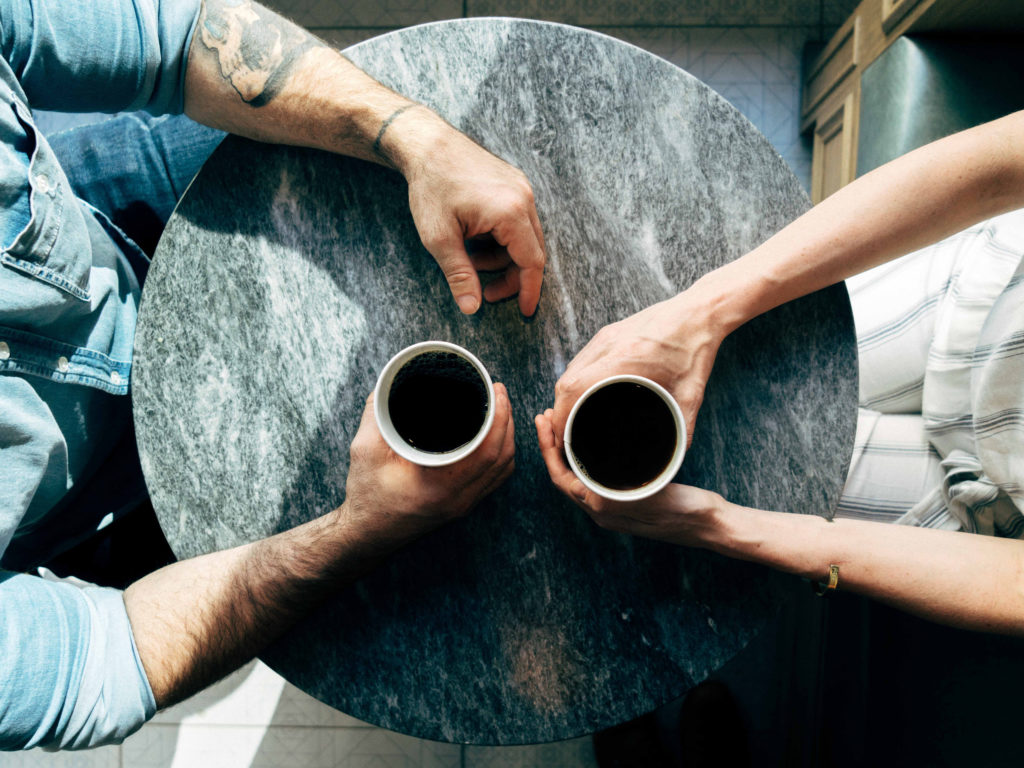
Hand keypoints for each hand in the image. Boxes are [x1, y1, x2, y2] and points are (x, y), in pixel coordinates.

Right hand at [342, 383, 515, 542]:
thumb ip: (377, 414)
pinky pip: (495, 479)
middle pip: (502, 457)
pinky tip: (495, 436)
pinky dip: (501, 454)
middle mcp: (458, 498)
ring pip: (503, 469)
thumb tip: (389, 384)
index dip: (499, 418)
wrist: (366, 534)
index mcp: (439, 485)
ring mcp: (463, 505)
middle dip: (507, 419)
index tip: (496, 390)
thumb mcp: (365, 450)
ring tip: (500, 408)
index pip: (487, 451)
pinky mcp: (463, 505)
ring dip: (507, 436)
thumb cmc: (365, 495)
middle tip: (499, 391)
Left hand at [398, 116, 545, 316]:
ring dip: (503, 257)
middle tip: (486, 292)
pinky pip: (518, 221)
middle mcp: (524, 198)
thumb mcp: (439, 238)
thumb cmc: (431, 186)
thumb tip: (472, 308)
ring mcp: (521, 188)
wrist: (426, 143)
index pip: (532, 262)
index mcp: (511, 212)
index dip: (529, 291)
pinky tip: (477, 240)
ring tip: (471, 260)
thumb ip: (459, 275)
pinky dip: (502, 239)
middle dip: (511, 277)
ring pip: (525, 238)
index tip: (524, 311)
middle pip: (532, 252)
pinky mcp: (513, 184)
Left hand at [534, 410, 719, 545]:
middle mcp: (602, 511)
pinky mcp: (623, 499)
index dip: (548, 448)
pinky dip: (583, 455)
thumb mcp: (653, 497)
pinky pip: (592, 476)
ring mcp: (612, 506)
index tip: (544, 421)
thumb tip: (592, 484)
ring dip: (565, 450)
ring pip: (576, 475)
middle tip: (545, 415)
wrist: (710, 524)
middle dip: (551, 445)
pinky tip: (589, 439)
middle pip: (563, 475)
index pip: (560, 478)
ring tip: (561, 422)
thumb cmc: (687, 510)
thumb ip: (621, 493)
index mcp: (603, 510)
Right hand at [549, 290, 725, 448]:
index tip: (561, 436)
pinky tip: (583, 392)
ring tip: (570, 416)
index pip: (575, 388)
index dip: (561, 415)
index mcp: (626, 360)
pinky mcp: (608, 333)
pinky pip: (581, 359)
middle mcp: (609, 346)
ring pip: (570, 369)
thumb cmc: (696, 349)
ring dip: (566, 394)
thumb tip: (678, 455)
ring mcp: (605, 337)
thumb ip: (683, 428)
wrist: (700, 312)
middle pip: (566, 381)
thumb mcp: (692, 394)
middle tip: (565, 433)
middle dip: (560, 410)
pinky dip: (576, 379)